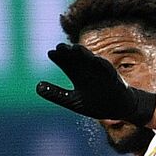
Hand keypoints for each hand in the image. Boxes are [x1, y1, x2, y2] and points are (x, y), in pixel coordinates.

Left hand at [35, 43, 155, 124]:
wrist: (117, 109)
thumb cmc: (94, 103)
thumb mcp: (72, 101)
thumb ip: (56, 94)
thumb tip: (37, 86)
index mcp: (77, 75)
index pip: (66, 63)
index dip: (58, 58)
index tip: (50, 53)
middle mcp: (88, 71)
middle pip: (77, 58)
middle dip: (69, 52)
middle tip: (60, 46)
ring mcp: (101, 73)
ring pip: (91, 61)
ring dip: (84, 54)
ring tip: (76, 48)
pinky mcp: (113, 79)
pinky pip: (108, 70)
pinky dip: (102, 65)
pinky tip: (96, 60)